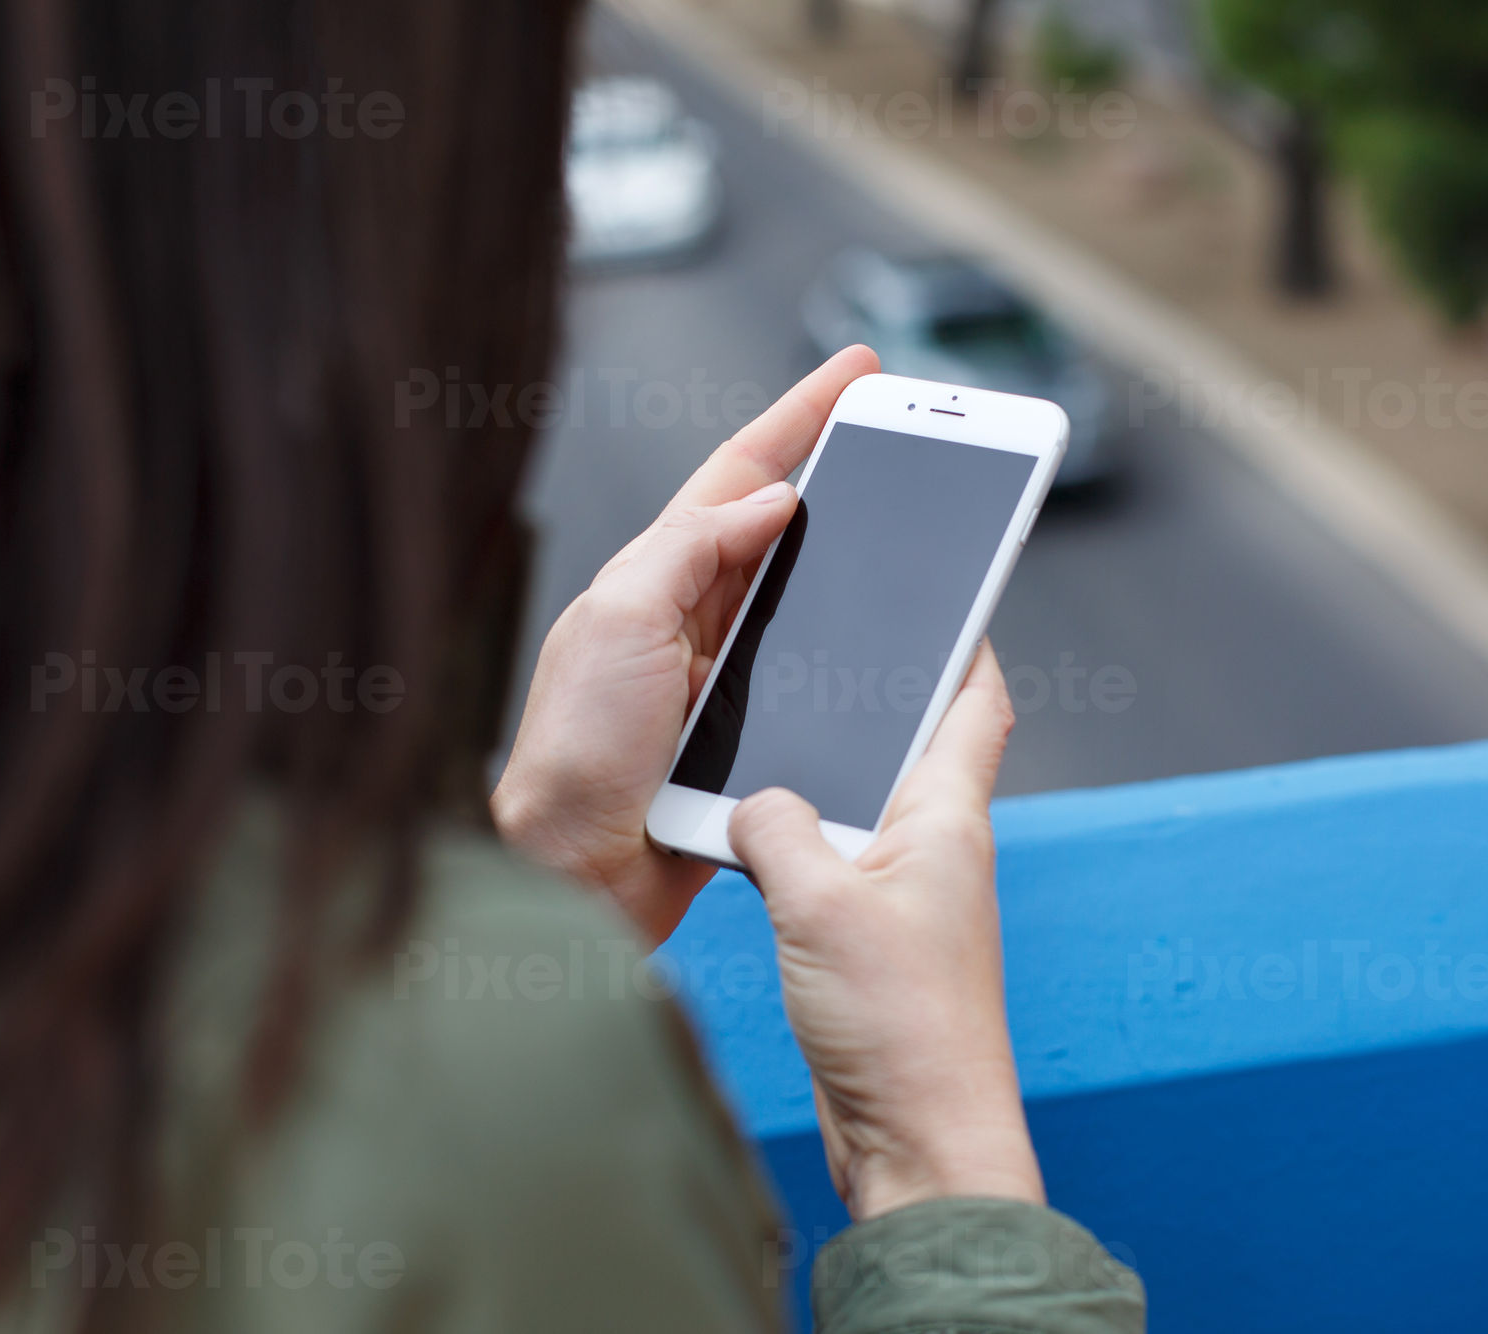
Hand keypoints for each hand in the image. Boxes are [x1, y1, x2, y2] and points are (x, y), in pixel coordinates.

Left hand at [493, 346, 879, 943]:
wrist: (577, 867)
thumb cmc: (577, 748)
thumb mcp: (619, 619)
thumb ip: (690, 549)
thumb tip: (769, 501)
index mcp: (656, 574)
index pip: (741, 475)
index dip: (800, 419)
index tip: (857, 374)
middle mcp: (691, 615)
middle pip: (782, 524)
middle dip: (840, 470)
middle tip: (898, 430)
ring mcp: (723, 670)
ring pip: (804, 593)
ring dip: (852, 554)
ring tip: (910, 516)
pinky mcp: (749, 729)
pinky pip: (813, 667)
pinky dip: (849, 642)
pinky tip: (883, 631)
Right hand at [728, 643, 1044, 1220]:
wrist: (919, 1139)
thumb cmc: (900, 1025)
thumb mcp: (818, 903)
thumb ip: (776, 828)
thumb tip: (756, 803)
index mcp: (947, 818)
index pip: (976, 705)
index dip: (966, 645)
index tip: (950, 597)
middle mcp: (936, 850)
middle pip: (912, 749)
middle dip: (872, 705)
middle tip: (823, 659)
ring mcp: (907, 900)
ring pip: (863, 813)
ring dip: (821, 786)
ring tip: (764, 752)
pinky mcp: (875, 946)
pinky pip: (834, 874)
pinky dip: (797, 853)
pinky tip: (753, 853)